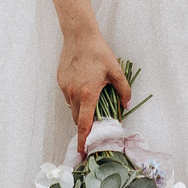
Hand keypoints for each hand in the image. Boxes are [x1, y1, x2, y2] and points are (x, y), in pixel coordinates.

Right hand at [58, 31, 130, 152]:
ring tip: (92, 97)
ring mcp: (65, 88)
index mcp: (88, 94)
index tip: (81, 151)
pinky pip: (68, 96)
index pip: (84, 124)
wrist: (79, 36)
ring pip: (73, 107)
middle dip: (85, 124)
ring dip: (81, 109)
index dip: (83, 140)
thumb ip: (123, 91)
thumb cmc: (99, 53)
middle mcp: (74, 94)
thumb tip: (127, 106)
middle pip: (77, 119)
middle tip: (96, 121)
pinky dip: (76, 97)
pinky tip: (84, 84)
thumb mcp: (116, 71)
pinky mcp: (60, 82)